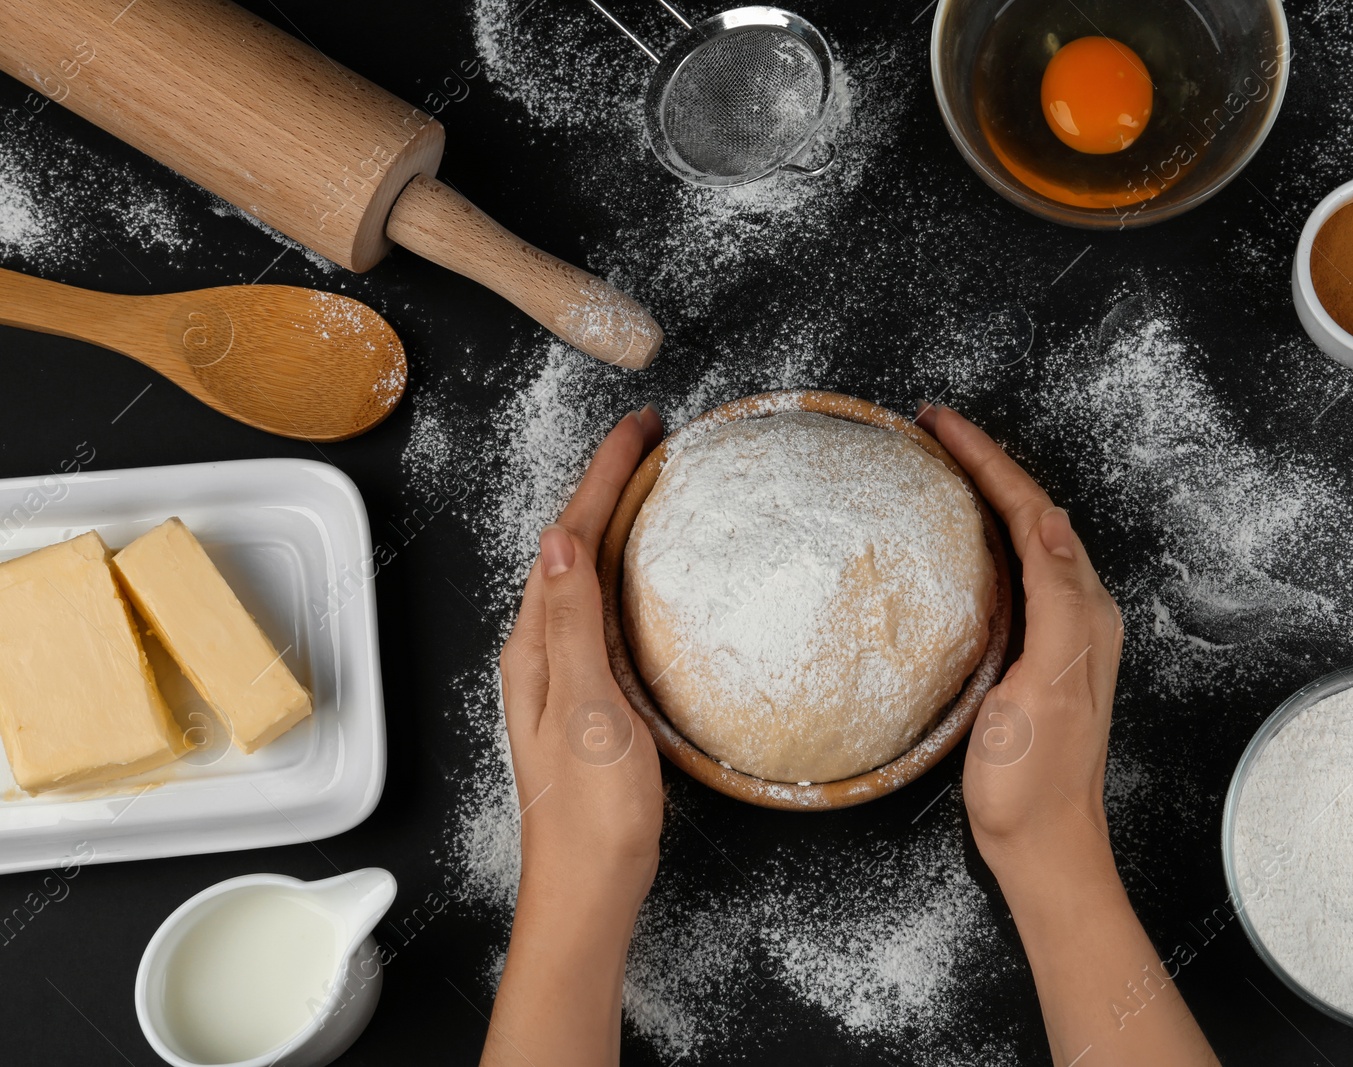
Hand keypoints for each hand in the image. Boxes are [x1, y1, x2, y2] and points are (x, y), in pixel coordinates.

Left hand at [499, 405, 664, 918]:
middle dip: (606, 487)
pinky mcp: (589, 697)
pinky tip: (641, 575)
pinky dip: (620, 573)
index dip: (602, 478)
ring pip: (584, 576)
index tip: (638, 431)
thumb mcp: (585, 707)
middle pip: (571, 548)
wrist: (589, 887)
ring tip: (646, 485)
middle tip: (649, 441)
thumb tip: (561, 540)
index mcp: (536, 647)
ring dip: (612, 523)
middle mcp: (541, 653)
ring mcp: (563, 675)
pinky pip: (600, 612)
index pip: (566, 540)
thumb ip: (573, 623)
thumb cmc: (590, 812)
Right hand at [915, 403, 1123, 875]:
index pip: (1035, 512)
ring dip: (989, 494)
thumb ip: (1058, 601)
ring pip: (1025, 539)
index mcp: (1082, 610)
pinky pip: (1015, 573)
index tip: (942, 424)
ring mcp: (1056, 633)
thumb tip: (1051, 521)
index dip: (989, 461)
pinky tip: (965, 538)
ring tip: (945, 462)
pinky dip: (989, 537)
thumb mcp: (1048, 684)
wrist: (1040, 844)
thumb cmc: (1036, 777)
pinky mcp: (1031, 654)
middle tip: (934, 429)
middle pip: (1032, 514)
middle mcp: (1077, 612)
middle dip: (987, 464)